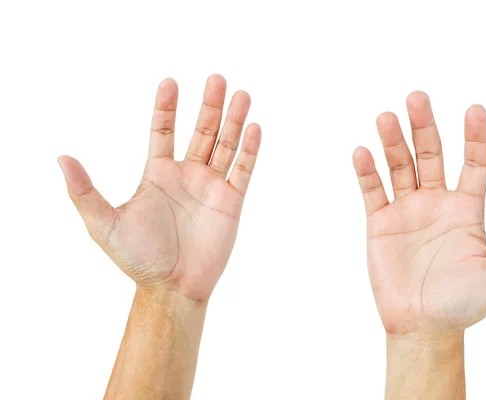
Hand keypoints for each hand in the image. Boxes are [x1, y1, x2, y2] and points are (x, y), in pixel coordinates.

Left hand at [59, 76, 260, 300]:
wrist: (172, 288)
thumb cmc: (138, 258)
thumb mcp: (103, 223)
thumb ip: (84, 191)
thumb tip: (61, 158)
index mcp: (158, 174)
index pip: (163, 131)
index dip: (166, 107)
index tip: (169, 82)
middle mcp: (187, 175)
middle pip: (201, 131)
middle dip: (209, 105)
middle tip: (216, 78)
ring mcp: (211, 187)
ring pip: (226, 145)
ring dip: (233, 120)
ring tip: (241, 94)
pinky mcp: (232, 202)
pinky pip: (243, 171)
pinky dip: (250, 150)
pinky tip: (254, 128)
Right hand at [352, 91, 485, 333]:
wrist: (422, 326)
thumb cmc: (465, 304)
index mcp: (467, 209)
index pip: (474, 163)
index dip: (475, 136)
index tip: (475, 109)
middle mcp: (436, 202)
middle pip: (430, 154)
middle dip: (424, 125)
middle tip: (417, 96)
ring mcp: (406, 210)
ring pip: (399, 166)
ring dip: (392, 141)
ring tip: (386, 117)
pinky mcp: (379, 222)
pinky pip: (372, 191)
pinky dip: (366, 171)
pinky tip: (362, 152)